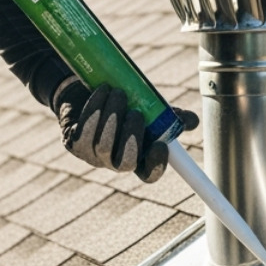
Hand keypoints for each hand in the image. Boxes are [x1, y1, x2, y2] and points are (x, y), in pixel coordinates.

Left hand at [54, 80, 199, 183]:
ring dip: (112, 117)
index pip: (150, 174)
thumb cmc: (125, 103)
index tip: (162, 146)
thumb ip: (170, 116)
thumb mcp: (150, 107)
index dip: (156, 165)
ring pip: (103, 145)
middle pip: (125, 163)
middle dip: (132, 138)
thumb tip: (191, 121)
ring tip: (117, 92)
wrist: (88, 91)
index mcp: (138, 157)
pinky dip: (94, 111)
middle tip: (136, 112)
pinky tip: (102, 93)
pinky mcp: (74, 143)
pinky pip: (84, 132)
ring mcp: (93, 156)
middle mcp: (116, 162)